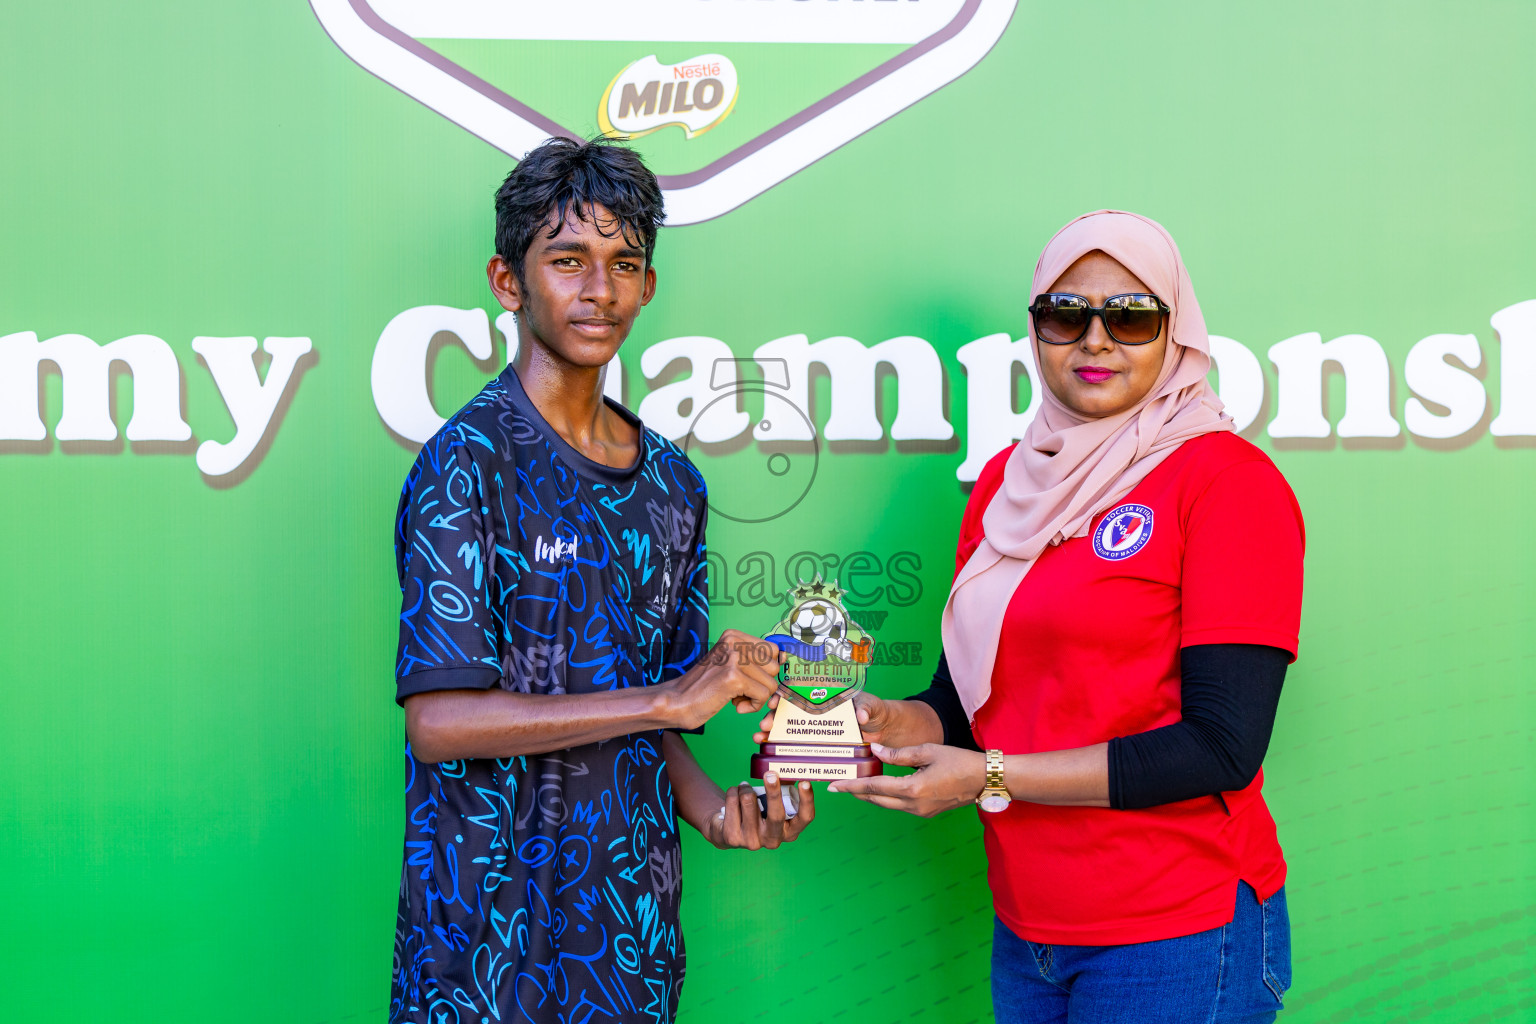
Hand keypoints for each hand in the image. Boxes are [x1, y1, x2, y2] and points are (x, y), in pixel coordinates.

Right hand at [667, 629, 784, 729]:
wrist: (677, 702)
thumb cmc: (705, 687)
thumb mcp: (730, 664)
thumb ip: (754, 659)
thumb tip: (785, 658)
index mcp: (734, 635)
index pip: (773, 650)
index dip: (766, 670)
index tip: (749, 680)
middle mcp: (735, 642)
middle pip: (774, 667)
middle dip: (761, 684)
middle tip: (738, 690)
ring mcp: (734, 658)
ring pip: (771, 684)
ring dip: (756, 697)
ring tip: (734, 696)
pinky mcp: (734, 677)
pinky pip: (763, 696)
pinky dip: (753, 706)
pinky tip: (735, 704)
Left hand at [704, 772, 816, 849]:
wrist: (728, 831)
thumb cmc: (757, 812)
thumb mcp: (773, 805)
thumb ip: (782, 789)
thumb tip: (787, 766)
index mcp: (789, 832)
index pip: (805, 817)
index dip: (807, 800)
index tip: (804, 782)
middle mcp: (773, 840)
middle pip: (776, 814)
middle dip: (773, 791)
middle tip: (770, 774)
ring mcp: (753, 841)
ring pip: (748, 801)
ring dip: (745, 788)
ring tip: (744, 787)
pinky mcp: (733, 837)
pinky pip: (733, 802)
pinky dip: (732, 792)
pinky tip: (734, 795)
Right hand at [752, 690, 902, 744]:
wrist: (882, 729)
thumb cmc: (874, 710)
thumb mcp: (871, 706)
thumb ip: (866, 708)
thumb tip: (860, 715)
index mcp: (824, 694)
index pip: (798, 690)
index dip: (783, 694)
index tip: (774, 701)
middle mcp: (815, 710)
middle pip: (788, 711)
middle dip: (773, 716)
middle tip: (765, 725)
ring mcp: (815, 727)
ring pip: (788, 728)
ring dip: (771, 732)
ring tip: (760, 738)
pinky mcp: (819, 743)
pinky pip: (800, 745)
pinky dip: (785, 749)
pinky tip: (772, 752)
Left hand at [827, 742, 985, 817]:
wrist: (984, 780)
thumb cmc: (959, 761)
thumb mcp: (927, 751)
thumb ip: (898, 753)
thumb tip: (875, 751)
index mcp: (913, 789)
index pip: (874, 788)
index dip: (851, 786)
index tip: (834, 785)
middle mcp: (914, 805)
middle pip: (876, 800)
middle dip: (855, 793)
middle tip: (838, 785)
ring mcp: (920, 812)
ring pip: (887, 805)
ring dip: (870, 795)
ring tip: (855, 784)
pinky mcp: (926, 812)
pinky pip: (899, 806)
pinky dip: (886, 797)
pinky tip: (881, 788)